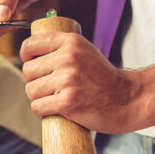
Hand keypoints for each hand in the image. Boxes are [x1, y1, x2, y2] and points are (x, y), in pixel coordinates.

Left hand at [20, 32, 150, 133]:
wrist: (127, 99)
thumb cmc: (103, 78)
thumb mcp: (85, 51)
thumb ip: (62, 48)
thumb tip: (32, 51)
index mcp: (70, 42)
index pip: (31, 45)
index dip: (26, 56)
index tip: (31, 63)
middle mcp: (68, 57)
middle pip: (28, 70)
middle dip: (34, 81)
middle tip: (49, 87)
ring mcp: (67, 79)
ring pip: (31, 90)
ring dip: (38, 98)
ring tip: (54, 98)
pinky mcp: (68, 101)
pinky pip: (38, 106)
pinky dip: (42, 111)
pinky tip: (54, 109)